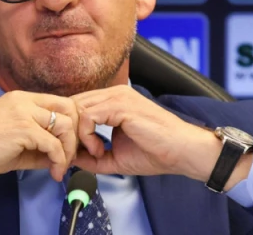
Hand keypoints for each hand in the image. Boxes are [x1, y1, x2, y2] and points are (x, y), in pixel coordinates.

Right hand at [0, 90, 78, 189]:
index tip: (69, 146)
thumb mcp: (14, 142)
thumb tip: (59, 157)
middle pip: (69, 108)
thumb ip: (38, 145)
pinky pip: (54, 144)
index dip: (71, 124)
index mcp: (22, 99)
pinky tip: (53, 172)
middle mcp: (25, 100)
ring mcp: (25, 112)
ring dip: (68, 151)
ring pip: (65, 125)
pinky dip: (59, 161)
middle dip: (75, 133)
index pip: (60, 103)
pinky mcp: (23, 128)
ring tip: (59, 167)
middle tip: (71, 155)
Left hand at [72, 85, 221, 179]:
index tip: (79, 153)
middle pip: (73, 105)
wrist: (182, 152)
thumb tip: (71, 159)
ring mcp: (117, 97)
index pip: (77, 106)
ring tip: (95, 153)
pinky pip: (88, 116)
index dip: (72, 130)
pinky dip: (87, 137)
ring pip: (77, 109)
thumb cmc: (155, 152)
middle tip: (79, 154)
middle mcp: (114, 93)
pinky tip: (100, 150)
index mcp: (113, 100)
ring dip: (79, 136)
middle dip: (71, 132)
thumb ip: (92, 156)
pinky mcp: (121, 106)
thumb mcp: (115, 156)